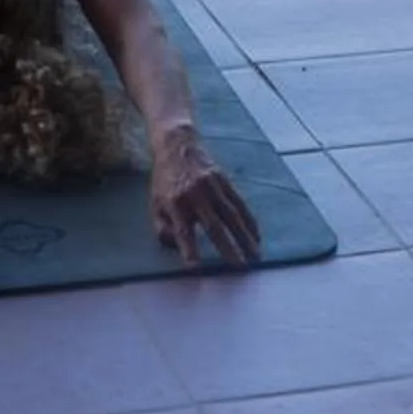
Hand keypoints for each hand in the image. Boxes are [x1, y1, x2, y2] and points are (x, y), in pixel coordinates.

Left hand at [151, 125, 262, 267]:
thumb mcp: (156, 204)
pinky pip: (239, 203)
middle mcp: (195, 194)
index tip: (195, 267)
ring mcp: (212, 186)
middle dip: (228, 247)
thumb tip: (177, 248)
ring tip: (255, 255)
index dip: (189, 248)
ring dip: (245, 236)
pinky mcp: (225, 180)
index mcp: (174, 202)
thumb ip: (163, 229)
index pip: (183, 230)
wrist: (177, 146)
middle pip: (213, 225)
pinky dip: (249, 221)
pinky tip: (257, 235)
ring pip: (232, 215)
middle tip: (240, 267)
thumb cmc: (165, 181)